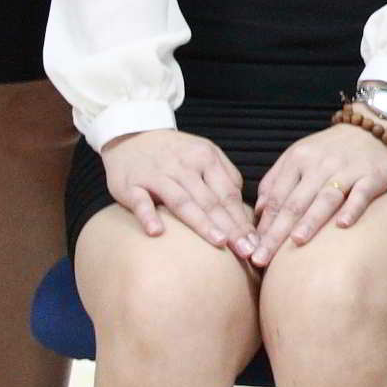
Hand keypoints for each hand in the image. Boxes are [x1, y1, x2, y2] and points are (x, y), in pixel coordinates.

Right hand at [100, 130, 258, 259]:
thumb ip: (225, 177)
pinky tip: (156, 232)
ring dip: (201, 223)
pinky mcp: (131, 184)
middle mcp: (183, 165)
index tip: (256, 243)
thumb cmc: (174, 153)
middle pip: (211, 201)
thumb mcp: (203, 153)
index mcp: (205, 157)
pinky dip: (147, 216)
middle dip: (231, 227)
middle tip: (247, 251)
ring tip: (219, 242)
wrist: (131, 135)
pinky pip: (140, 201)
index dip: (243, 220)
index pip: (229, 194)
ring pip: (182, 201)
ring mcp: (157, 175)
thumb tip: (244, 208)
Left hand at [254, 122, 386, 249]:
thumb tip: (258, 211)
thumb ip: (276, 181)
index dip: (262, 225)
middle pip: (295, 203)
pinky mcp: (372, 176)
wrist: (371, 127)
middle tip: (262, 259)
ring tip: (296, 242)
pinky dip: (352, 209)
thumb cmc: (330, 149)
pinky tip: (343, 225)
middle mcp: (319, 165)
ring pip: (325, 198)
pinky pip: (361, 194)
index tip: (251, 251)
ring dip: (310, 221)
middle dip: (277, 233)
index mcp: (297, 160)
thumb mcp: (298, 156)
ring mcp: (346, 170)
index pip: (275, 197)